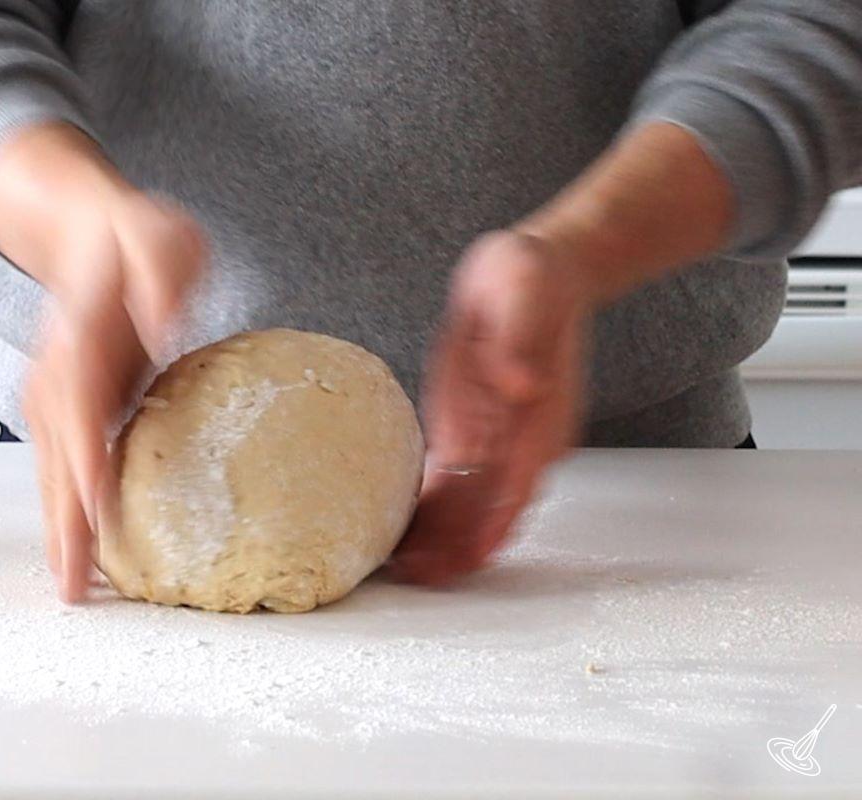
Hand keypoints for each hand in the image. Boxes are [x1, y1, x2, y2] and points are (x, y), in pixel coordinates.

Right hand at [0, 123, 206, 601]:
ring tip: (70, 586)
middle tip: (73, 587)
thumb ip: (162, 276)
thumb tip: (164, 327)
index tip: (98, 509)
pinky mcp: (67, 404)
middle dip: (65, 522)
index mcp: (84, 337)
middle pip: (58, 457)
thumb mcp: (159, 237)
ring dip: (60, 527)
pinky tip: (76, 544)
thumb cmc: (134, 237)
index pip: (83, 407)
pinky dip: (65, 506)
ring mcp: (56, 391)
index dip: (88, 459)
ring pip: (53, 469)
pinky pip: (62, 463)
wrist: (85, 230)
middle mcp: (59, 374)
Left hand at [392, 230, 591, 583]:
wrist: (525, 273)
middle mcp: (518, 439)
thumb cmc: (533, 278)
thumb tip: (523, 386)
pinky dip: (426, 512)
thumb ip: (525, 338)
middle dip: (461, 546)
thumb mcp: (530, 289)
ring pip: (466, 505)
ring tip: (404, 572)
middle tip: (421, 579)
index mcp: (541, 415)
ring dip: (441, 540)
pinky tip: (400, 535)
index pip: (521, 480)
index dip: (496, 521)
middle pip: (490, 506)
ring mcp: (491, 440)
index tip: (472, 555)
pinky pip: (445, 481)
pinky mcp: (463, 432)